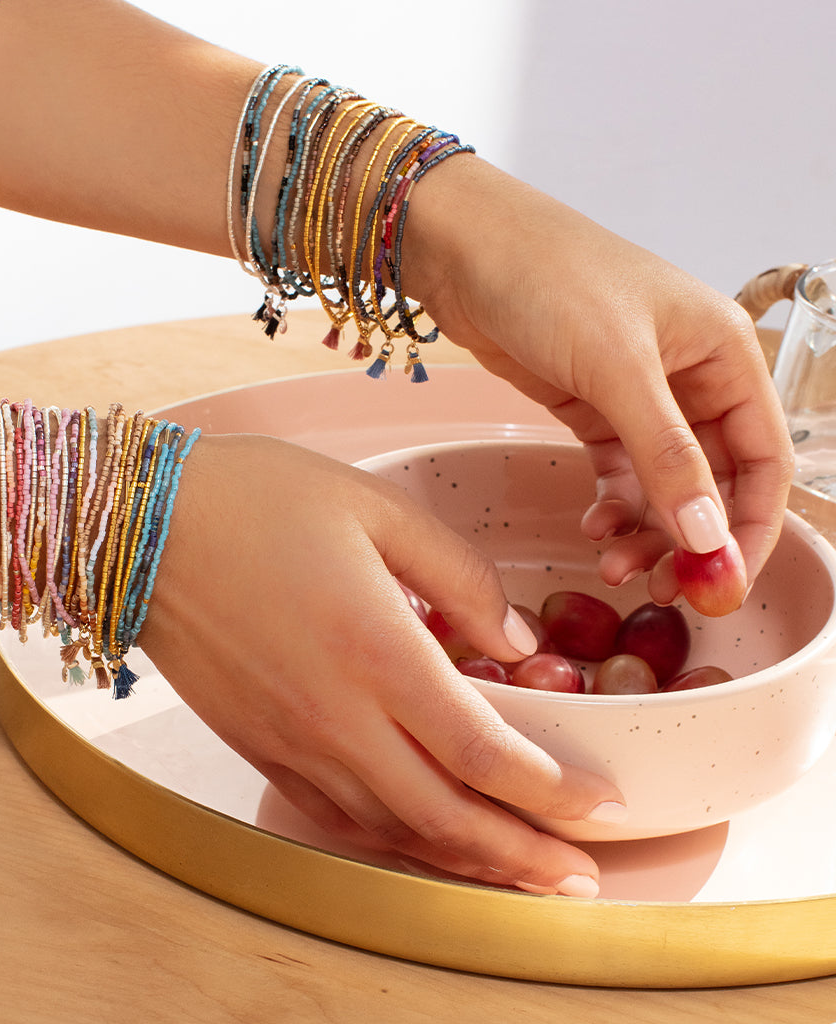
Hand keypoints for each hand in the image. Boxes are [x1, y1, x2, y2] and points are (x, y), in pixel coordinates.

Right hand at [141, 434, 624, 896]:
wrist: (143, 526)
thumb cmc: (257, 500)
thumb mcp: (376, 507)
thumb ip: (459, 575)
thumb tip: (514, 642)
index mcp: (376, 648)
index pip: (483, 751)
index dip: (550, 790)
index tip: (598, 805)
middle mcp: (335, 715)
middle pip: (444, 817)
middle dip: (520, 858)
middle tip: (576, 879)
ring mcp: (290, 740)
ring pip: (390, 830)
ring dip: (460, 860)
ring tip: (514, 872)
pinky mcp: (256, 745)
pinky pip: (333, 815)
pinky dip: (389, 840)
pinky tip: (419, 838)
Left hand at [404, 156, 793, 601]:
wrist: (460, 248)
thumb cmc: (546, 275)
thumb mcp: (615, 365)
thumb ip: (665, 453)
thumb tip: (708, 534)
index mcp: (723, 352)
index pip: (762, 460)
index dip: (748, 529)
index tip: (719, 584)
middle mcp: (690, 375)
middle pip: (714, 480)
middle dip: (692, 538)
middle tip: (662, 589)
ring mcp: (638, 393)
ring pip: (663, 484)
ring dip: (647, 531)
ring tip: (613, 565)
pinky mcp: (591, 404)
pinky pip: (619, 471)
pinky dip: (612, 505)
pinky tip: (594, 528)